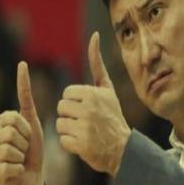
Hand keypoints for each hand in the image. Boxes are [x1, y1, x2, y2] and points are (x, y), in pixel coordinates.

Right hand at [0, 61, 43, 184]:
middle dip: (26, 140)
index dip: (24, 125)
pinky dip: (19, 168)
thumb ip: (27, 97)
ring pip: (11, 148)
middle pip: (11, 132)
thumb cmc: (34, 149)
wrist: (34, 176)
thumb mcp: (34, 122)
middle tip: (26, 149)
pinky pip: (10, 165)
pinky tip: (18, 170)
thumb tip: (22, 64)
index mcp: (3, 126)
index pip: (10, 116)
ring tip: (22, 159)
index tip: (27, 133)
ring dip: (23, 155)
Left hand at [56, 31, 129, 176]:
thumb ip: (97, 64)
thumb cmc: (113, 117)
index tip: (88, 109)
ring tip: (85, 133)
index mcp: (94, 93)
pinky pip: (63, 140)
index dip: (74, 102)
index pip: (67, 94)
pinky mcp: (80, 144)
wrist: (123, 148)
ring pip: (60, 124)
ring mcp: (85, 127)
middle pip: (61, 108)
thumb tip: (94, 36)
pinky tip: (84, 144)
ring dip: (69, 130)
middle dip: (70, 115)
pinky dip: (71, 144)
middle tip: (87, 123)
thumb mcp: (107, 89)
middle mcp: (89, 108)